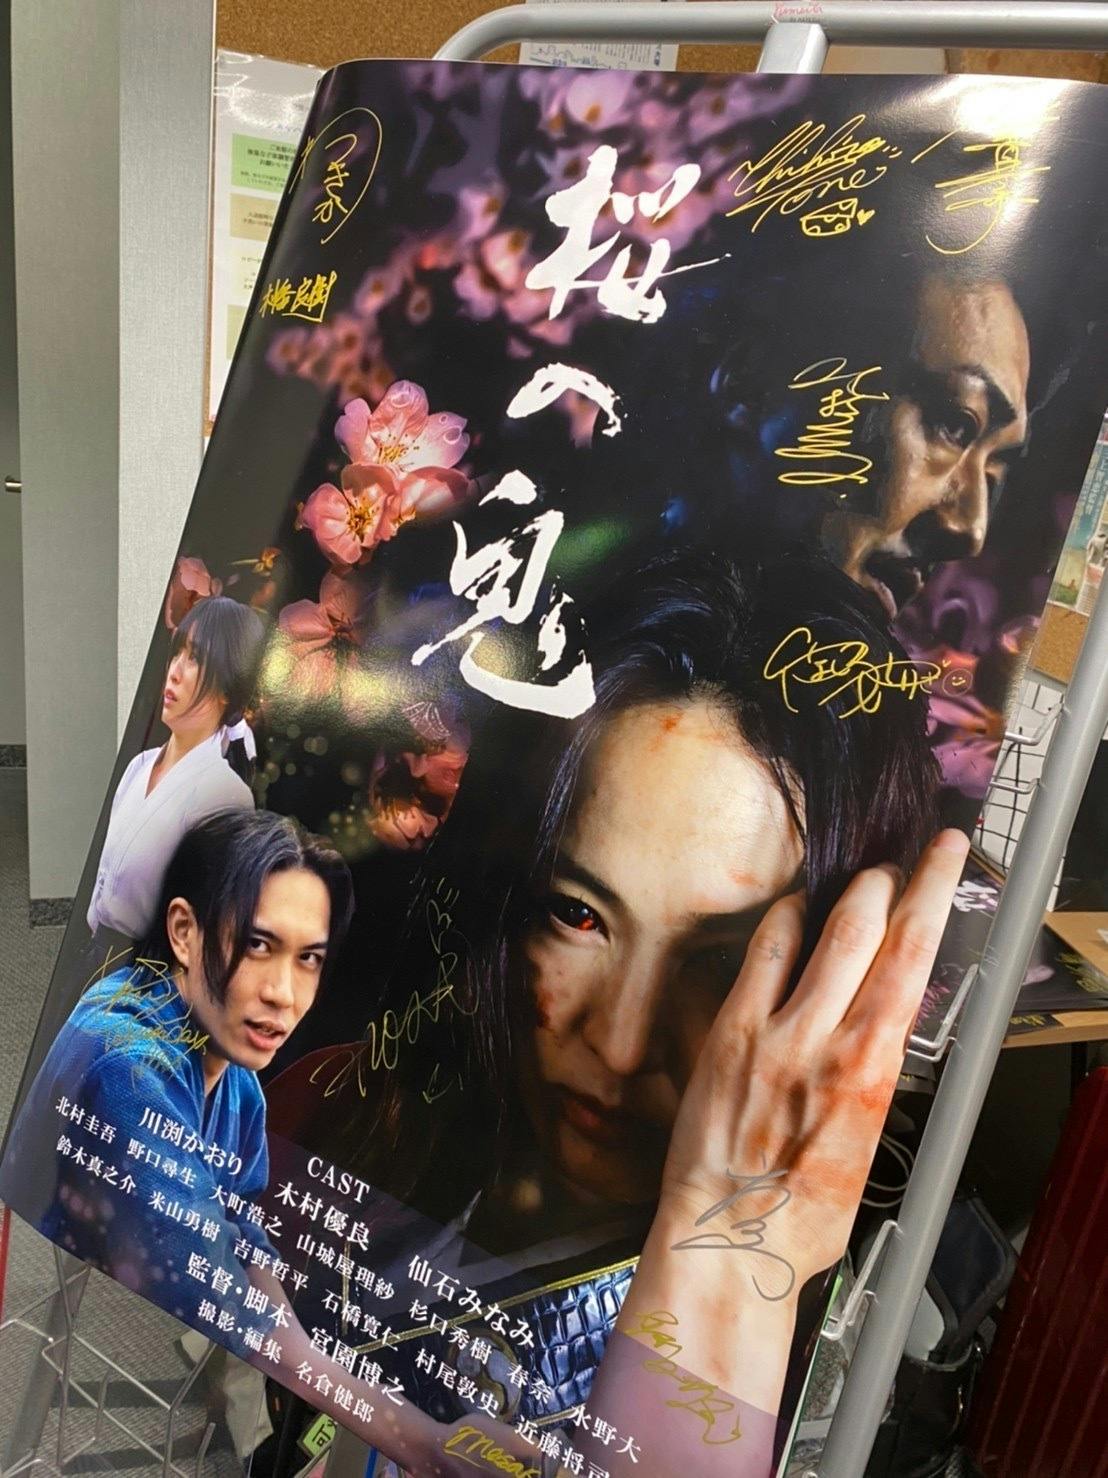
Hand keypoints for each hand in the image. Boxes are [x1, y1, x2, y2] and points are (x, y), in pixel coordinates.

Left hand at [615, 830, 967, 1422]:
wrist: (728, 1242)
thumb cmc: (799, 1213)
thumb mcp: (866, 1144)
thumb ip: (870, 1077)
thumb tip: (875, 1033)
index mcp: (875, 1069)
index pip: (914, 956)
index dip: (933, 891)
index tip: (945, 855)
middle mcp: (829, 1039)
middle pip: (872, 926)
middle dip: (893, 879)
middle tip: (904, 859)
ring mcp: (775, 1029)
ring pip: (821, 930)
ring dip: (844, 893)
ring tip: (858, 880)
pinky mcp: (728, 1030)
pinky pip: (760, 953)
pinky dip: (782, 921)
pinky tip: (791, 908)